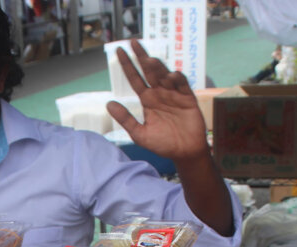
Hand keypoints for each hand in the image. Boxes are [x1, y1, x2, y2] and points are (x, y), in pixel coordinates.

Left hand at [106, 40, 208, 162]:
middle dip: (142, 57)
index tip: (119, 51)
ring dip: (158, 67)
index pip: (135, 78)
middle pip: (149, 71)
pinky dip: (177, 78)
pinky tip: (170, 76)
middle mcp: (160, 93)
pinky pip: (182, 84)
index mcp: (148, 100)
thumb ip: (125, 119)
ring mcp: (174, 94)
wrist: (185, 152)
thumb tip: (109, 104)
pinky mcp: (188, 98)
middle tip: (134, 43)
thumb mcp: (140, 134)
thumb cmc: (162, 144)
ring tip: (149, 61)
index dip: (128, 65)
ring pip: (164, 75)